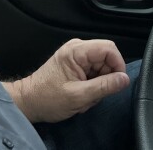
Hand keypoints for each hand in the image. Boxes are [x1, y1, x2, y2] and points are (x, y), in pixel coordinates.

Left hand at [4, 38, 129, 123]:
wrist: (27, 102)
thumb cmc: (47, 99)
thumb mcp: (79, 96)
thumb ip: (104, 87)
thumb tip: (124, 79)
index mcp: (77, 51)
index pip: (109, 48)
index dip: (118, 65)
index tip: (118, 83)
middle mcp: (78, 48)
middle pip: (107, 57)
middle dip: (106, 77)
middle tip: (95, 94)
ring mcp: (77, 56)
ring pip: (102, 66)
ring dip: (99, 83)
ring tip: (85, 96)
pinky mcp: (76, 64)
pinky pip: (94, 70)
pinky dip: (92, 84)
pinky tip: (82, 93)